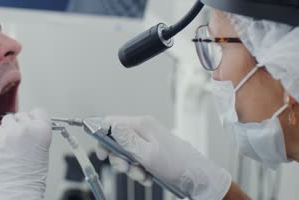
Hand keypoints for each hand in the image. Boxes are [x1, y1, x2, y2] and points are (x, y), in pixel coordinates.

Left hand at [0, 109, 51, 199]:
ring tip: (13, 143)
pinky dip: (1, 136)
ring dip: (10, 128)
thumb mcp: (43, 147)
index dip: (35, 118)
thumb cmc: (33, 174)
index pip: (39, 111)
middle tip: (22, 138)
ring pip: (8, 120)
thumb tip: (28, 122)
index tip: (33, 122)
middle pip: (23, 114)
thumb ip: (36, 131)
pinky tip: (5, 148)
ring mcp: (10, 133)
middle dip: (22, 124)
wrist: (19, 189)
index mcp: (42, 130)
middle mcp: (26, 128)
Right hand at [95, 116, 230, 199]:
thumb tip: (111, 125)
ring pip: (125, 152)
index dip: (102, 138)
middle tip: (126, 169)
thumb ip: (127, 140)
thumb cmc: (177, 165)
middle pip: (116, 140)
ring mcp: (147, 140)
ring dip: (130, 167)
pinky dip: (138, 169)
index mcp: (141, 125)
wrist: (197, 178)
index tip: (103, 154)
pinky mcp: (151, 151)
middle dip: (118, 158)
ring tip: (142, 175)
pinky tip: (148, 176)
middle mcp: (143, 129)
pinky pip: (136, 159)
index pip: (111, 123)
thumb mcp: (148, 154)